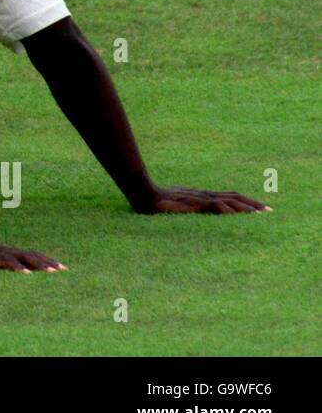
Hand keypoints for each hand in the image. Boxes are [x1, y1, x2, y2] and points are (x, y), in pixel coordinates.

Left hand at [0, 233, 65, 273]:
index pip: (2, 260)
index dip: (14, 266)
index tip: (27, 274)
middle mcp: (1, 250)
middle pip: (22, 256)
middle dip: (37, 264)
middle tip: (53, 272)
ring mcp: (9, 250)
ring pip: (30, 254)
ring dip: (46, 261)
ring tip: (62, 269)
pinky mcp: (14, 252)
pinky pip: (32, 255)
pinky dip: (46, 260)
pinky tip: (59, 266)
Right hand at [136, 185, 269, 214]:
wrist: (143, 194)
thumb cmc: (155, 202)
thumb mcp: (176, 208)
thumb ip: (187, 211)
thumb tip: (193, 218)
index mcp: (201, 196)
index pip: (228, 196)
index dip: (244, 202)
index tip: (259, 209)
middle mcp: (204, 194)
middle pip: (234, 197)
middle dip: (252, 204)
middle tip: (269, 212)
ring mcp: (200, 197)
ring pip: (229, 200)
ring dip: (246, 208)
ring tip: (261, 215)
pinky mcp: (194, 203)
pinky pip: (216, 206)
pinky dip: (229, 211)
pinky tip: (238, 217)